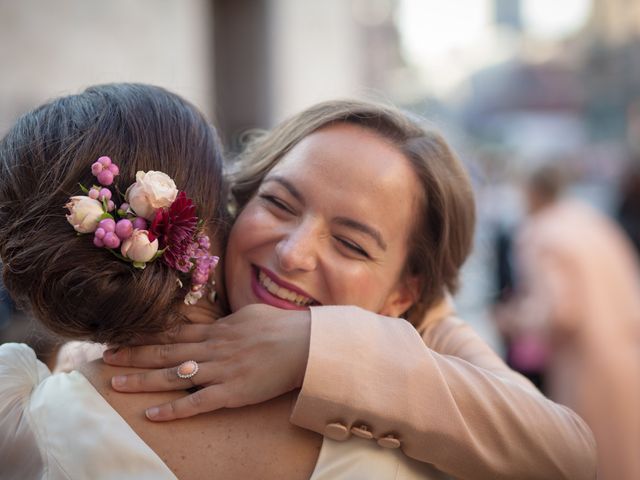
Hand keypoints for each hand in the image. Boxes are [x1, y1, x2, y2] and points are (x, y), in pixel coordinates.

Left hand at [103, 304, 310, 420]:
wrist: (305, 344)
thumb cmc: (283, 327)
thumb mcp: (251, 315)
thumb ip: (228, 322)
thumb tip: (216, 325)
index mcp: (218, 330)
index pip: (174, 333)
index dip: (147, 336)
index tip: (124, 337)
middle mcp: (213, 348)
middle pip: (165, 352)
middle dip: (134, 354)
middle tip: (106, 357)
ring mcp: (220, 370)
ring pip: (174, 375)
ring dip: (143, 380)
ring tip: (116, 382)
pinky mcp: (231, 392)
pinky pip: (197, 402)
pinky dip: (174, 409)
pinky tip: (153, 414)